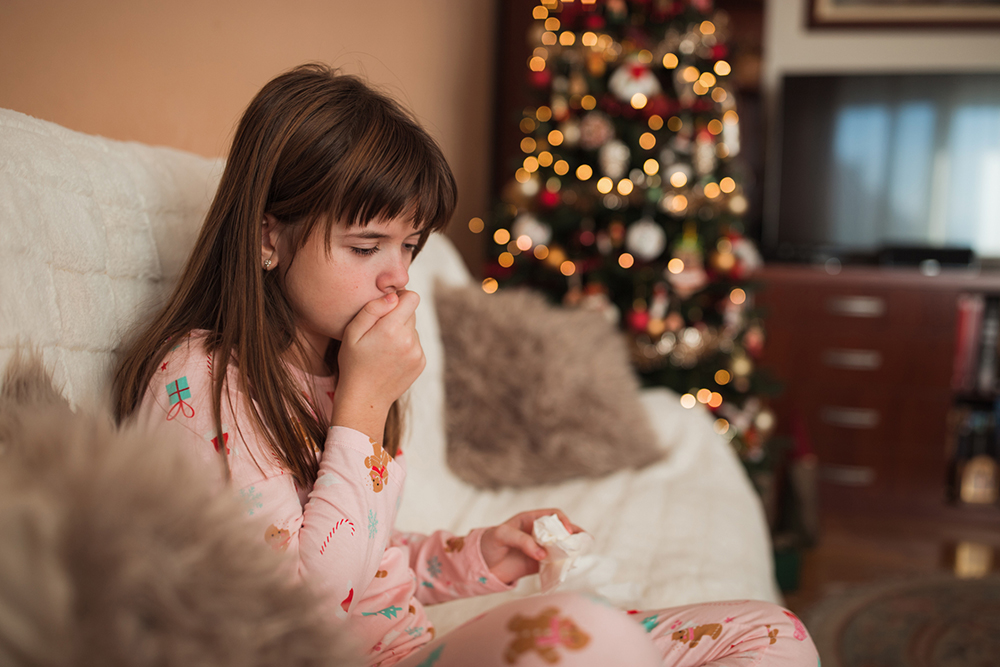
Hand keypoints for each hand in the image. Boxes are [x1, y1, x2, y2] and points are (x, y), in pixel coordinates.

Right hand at [332, 290, 424, 439]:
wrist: (364, 398)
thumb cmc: (353, 363)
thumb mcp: (352, 333)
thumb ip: (372, 309)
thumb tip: (393, 296)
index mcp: (392, 329)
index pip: (412, 297)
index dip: (400, 297)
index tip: (387, 305)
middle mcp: (410, 340)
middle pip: (412, 312)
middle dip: (397, 316)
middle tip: (379, 331)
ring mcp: (418, 352)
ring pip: (413, 329)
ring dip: (400, 332)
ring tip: (382, 348)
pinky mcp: (421, 362)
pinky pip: (415, 344)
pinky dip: (405, 346)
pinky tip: (389, 358)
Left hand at [480, 509, 582, 584]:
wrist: (479, 565)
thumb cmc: (489, 543)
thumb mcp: (502, 536)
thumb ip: (522, 541)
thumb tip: (543, 555)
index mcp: (530, 520)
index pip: (553, 515)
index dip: (563, 521)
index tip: (567, 531)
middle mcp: (537, 533)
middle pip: (562, 531)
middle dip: (574, 534)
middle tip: (584, 541)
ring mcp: (539, 549)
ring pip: (561, 547)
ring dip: (572, 549)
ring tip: (581, 553)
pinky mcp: (538, 566)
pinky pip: (554, 564)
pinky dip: (563, 565)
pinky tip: (570, 567)